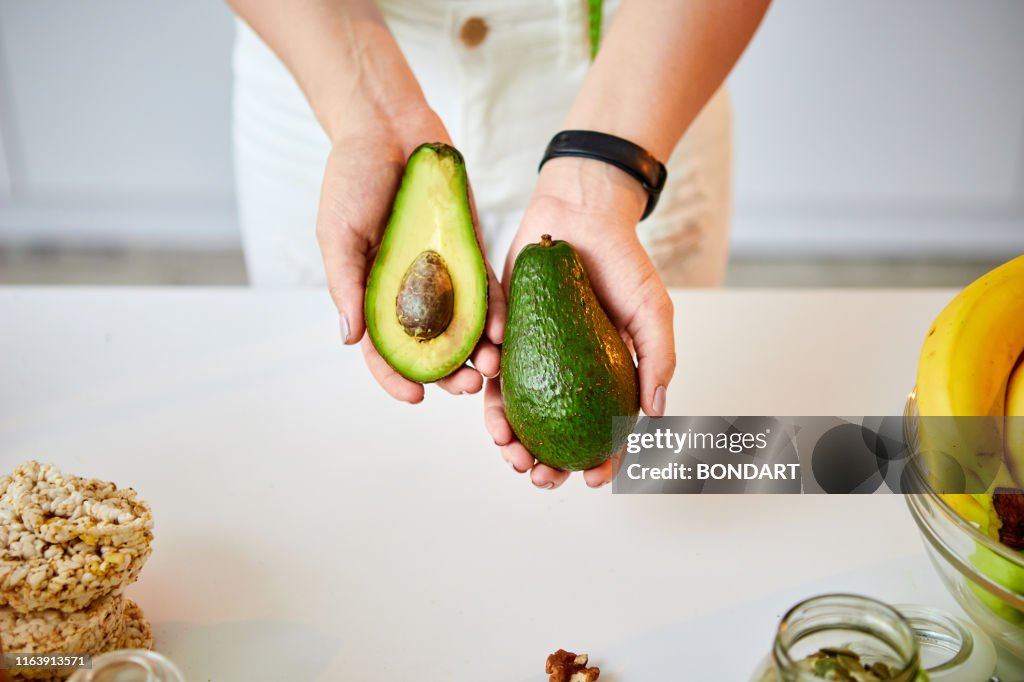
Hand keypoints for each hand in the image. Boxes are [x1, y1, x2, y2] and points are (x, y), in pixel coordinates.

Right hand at [316, 109, 504, 401]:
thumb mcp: (337, 231)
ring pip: (463, 328)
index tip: (415, 398)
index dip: (396, 378)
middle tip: (467, 387)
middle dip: (448, 374)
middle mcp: (409, 292)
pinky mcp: (470, 252)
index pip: (384, 350)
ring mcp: (442, 274)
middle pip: (430, 347)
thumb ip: (344, 283)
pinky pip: (487, 290)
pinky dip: (497, 313)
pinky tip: (507, 330)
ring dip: (478, 352)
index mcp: (371, 294)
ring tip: (492, 368)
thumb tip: (349, 339)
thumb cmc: (353, 176)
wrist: (389, 126)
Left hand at [484, 157, 675, 488]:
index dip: (599, 463)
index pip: (601, 433)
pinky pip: (488, 371)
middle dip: (543, 466)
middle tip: (539, 478)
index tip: (593, 480)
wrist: (579, 214)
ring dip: (509, 439)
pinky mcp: (501, 335)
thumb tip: (655, 414)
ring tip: (508, 449)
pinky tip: (489, 401)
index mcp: (603, 378)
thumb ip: (658, 359)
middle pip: (552, 434)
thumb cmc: (622, 262)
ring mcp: (532, 358)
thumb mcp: (653, 310)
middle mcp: (565, 374)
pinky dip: (486, 390)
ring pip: (516, 412)